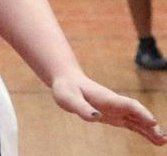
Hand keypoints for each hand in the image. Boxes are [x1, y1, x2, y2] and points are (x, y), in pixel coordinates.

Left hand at [51, 72, 166, 144]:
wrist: (67, 81)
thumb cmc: (66, 89)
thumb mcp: (68, 99)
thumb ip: (81, 108)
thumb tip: (96, 118)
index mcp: (106, 98)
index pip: (127, 105)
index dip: (141, 112)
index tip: (153, 122)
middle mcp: (115, 103)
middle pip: (137, 113)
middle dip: (150, 124)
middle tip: (163, 137)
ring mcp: (116, 109)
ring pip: (137, 119)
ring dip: (150, 129)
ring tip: (163, 141)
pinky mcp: (114, 115)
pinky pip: (131, 123)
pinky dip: (143, 130)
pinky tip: (153, 139)